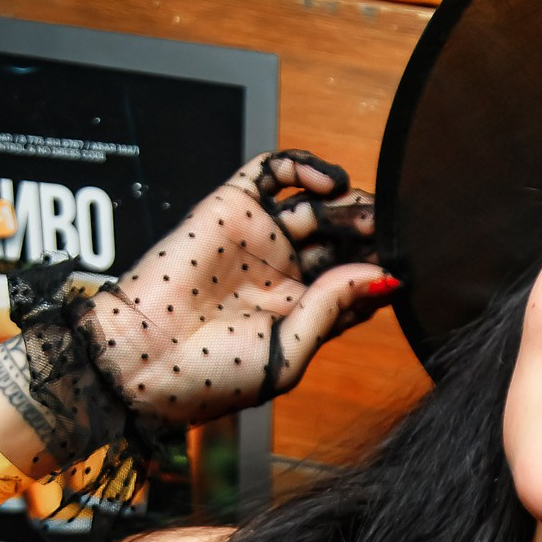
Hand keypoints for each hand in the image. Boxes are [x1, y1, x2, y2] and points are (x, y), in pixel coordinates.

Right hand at [82, 151, 395, 427]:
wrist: (140, 358)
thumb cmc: (209, 375)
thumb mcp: (288, 353)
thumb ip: (333, 310)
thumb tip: (381, 275)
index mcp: (301, 313)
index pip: (358, 282)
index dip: (382, 272)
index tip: (402, 270)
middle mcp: (283, 273)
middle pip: (344, 240)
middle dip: (372, 232)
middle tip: (393, 231)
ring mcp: (259, 238)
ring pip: (318, 204)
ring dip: (350, 202)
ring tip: (366, 211)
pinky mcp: (230, 207)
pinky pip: (271, 171)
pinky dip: (304, 165)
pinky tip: (330, 182)